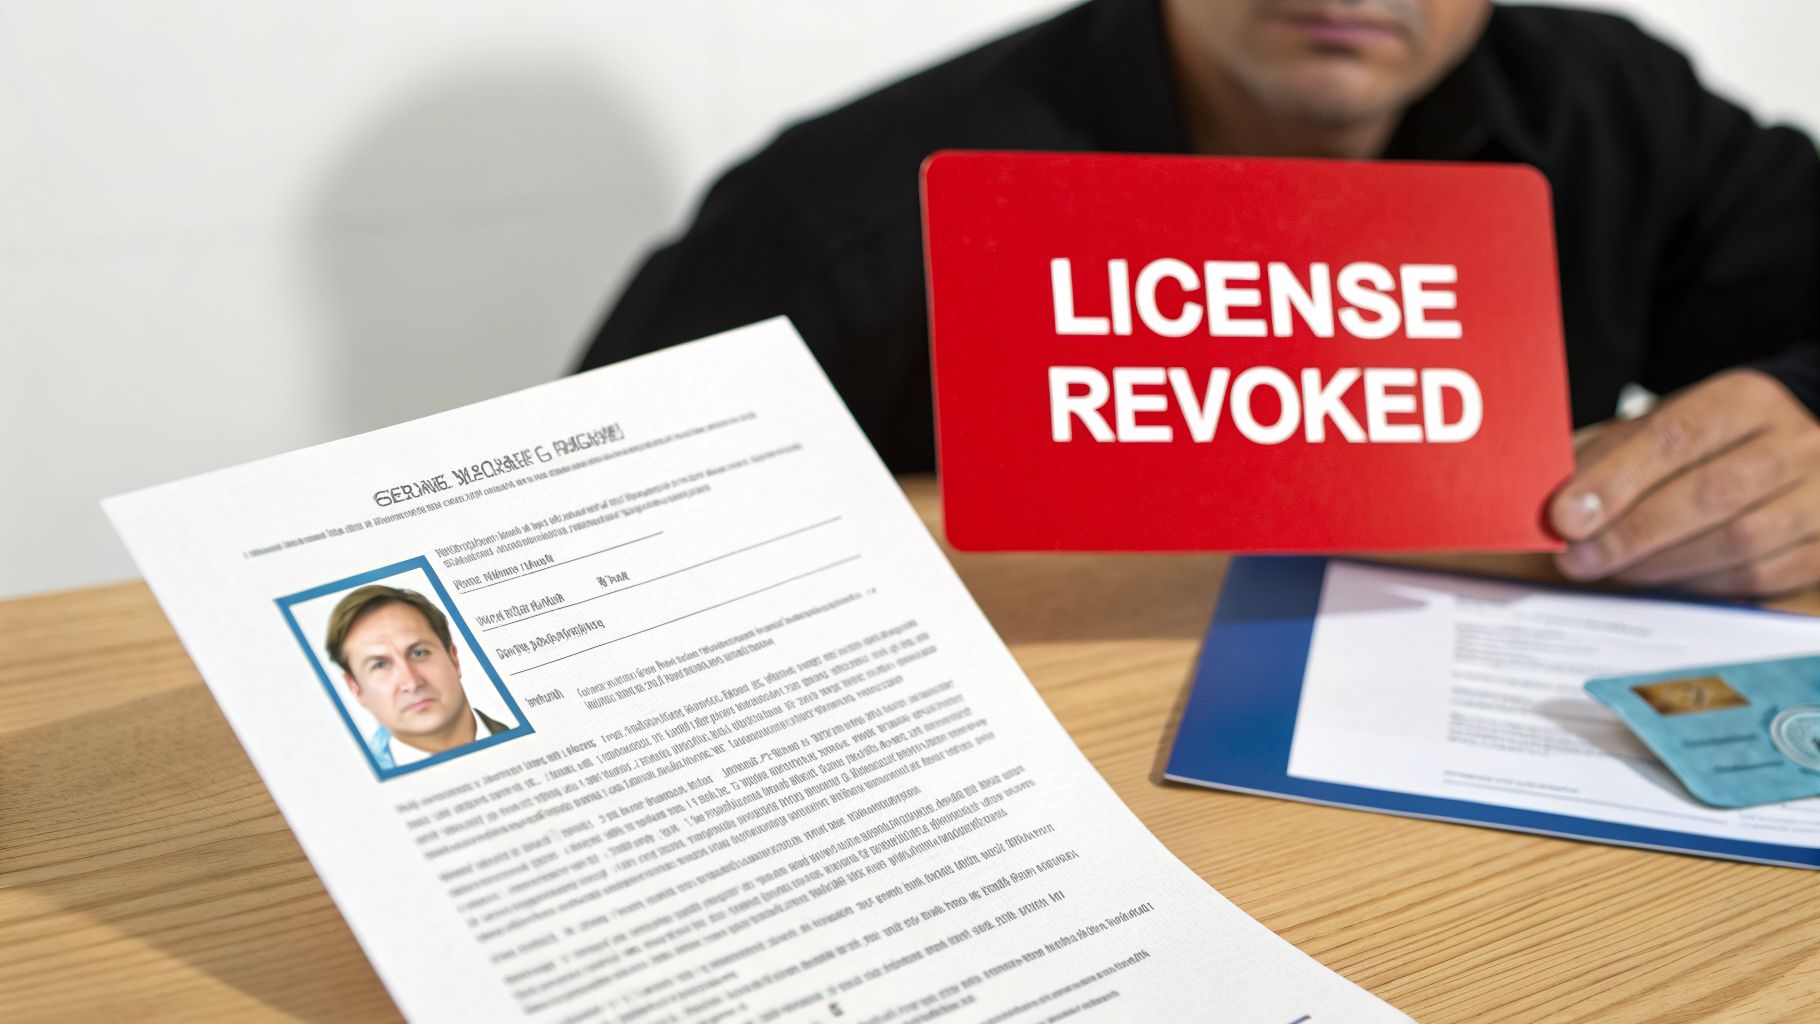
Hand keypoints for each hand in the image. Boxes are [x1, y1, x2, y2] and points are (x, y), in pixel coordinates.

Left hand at [1548, 370, 1819, 596]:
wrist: (1795, 450)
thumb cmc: (1711, 443)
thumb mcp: (1662, 426)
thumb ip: (1610, 455)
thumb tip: (1553, 501)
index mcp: (1746, 400)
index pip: (1677, 437)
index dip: (1616, 480)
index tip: (1566, 517)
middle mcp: (1797, 442)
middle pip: (1711, 494)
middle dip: (1631, 534)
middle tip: (1578, 559)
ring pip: (1738, 542)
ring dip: (1662, 565)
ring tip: (1612, 570)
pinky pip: (1760, 577)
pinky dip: (1701, 584)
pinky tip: (1663, 581)